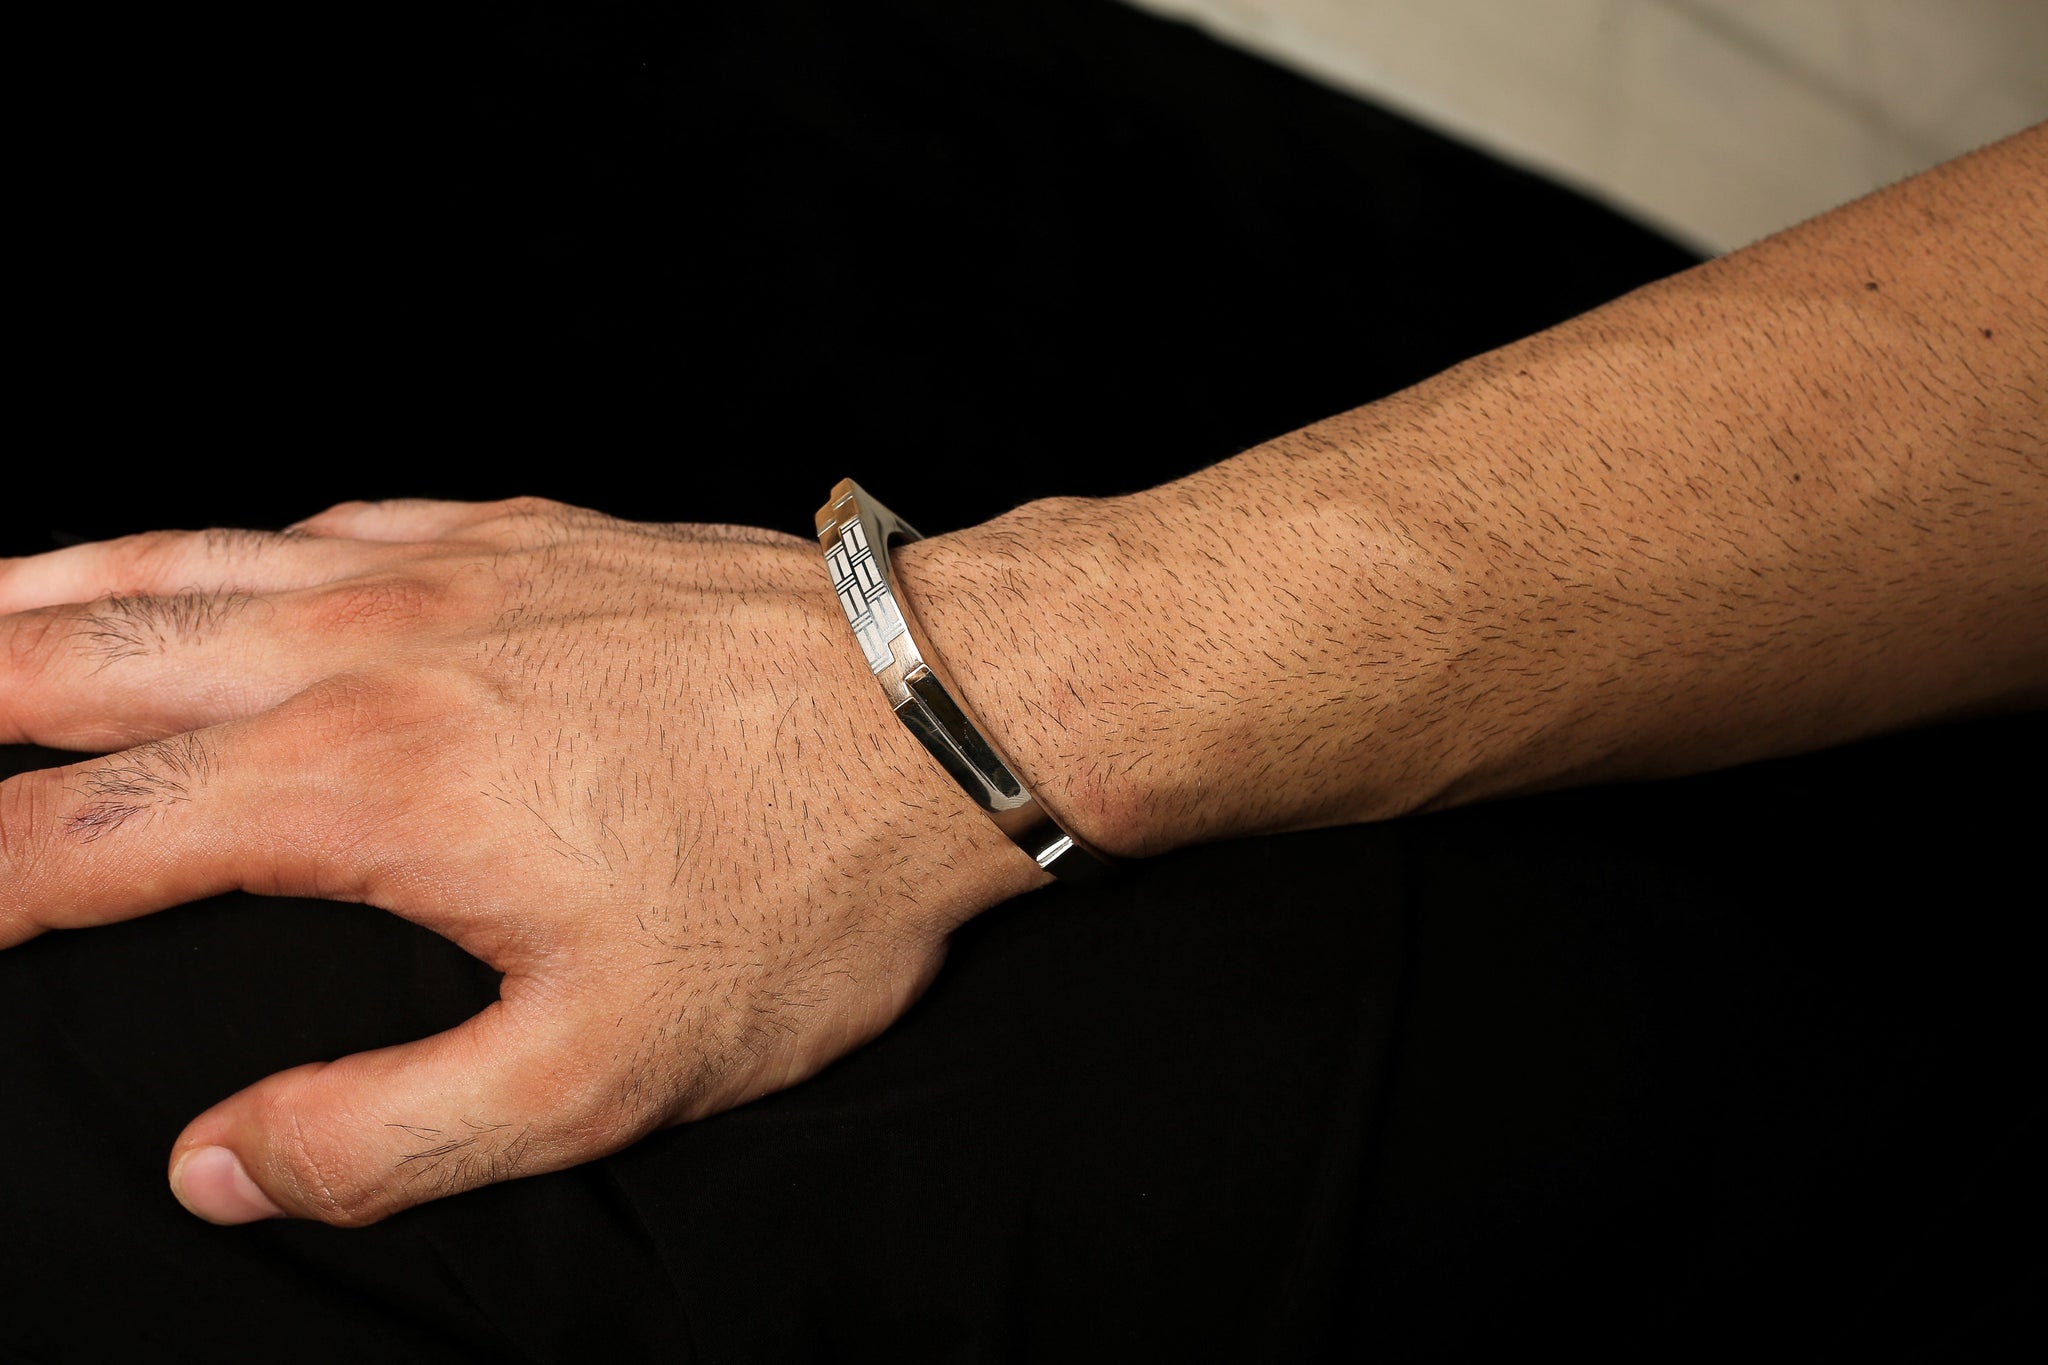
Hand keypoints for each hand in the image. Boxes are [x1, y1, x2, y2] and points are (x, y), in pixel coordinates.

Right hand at [0, 497, 1043, 1225]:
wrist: (946, 705)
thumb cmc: (798, 889)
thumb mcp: (602, 1070)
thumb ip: (387, 1130)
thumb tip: (219, 1165)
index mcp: (359, 787)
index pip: (84, 838)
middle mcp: (369, 648)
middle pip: (92, 656)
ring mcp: (447, 570)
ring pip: (189, 558)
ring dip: (51, 586)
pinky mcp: (527, 533)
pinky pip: (329, 517)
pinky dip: (225, 538)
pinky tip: (212, 553)